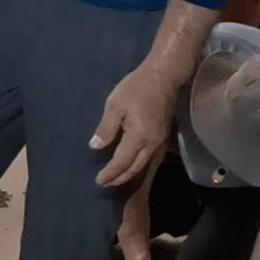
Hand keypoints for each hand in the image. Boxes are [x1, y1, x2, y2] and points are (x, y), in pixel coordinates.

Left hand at [91, 66, 175, 187]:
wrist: (164, 75)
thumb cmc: (136, 88)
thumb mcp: (114, 106)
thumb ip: (106, 128)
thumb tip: (95, 147)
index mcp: (138, 137)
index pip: (122, 162)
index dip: (110, 173)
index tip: (98, 180)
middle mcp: (151, 142)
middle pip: (134, 167)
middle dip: (119, 177)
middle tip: (105, 183)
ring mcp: (159, 139)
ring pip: (144, 163)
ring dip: (129, 173)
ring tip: (116, 178)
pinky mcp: (162, 134)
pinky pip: (149, 156)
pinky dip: (138, 164)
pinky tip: (130, 164)